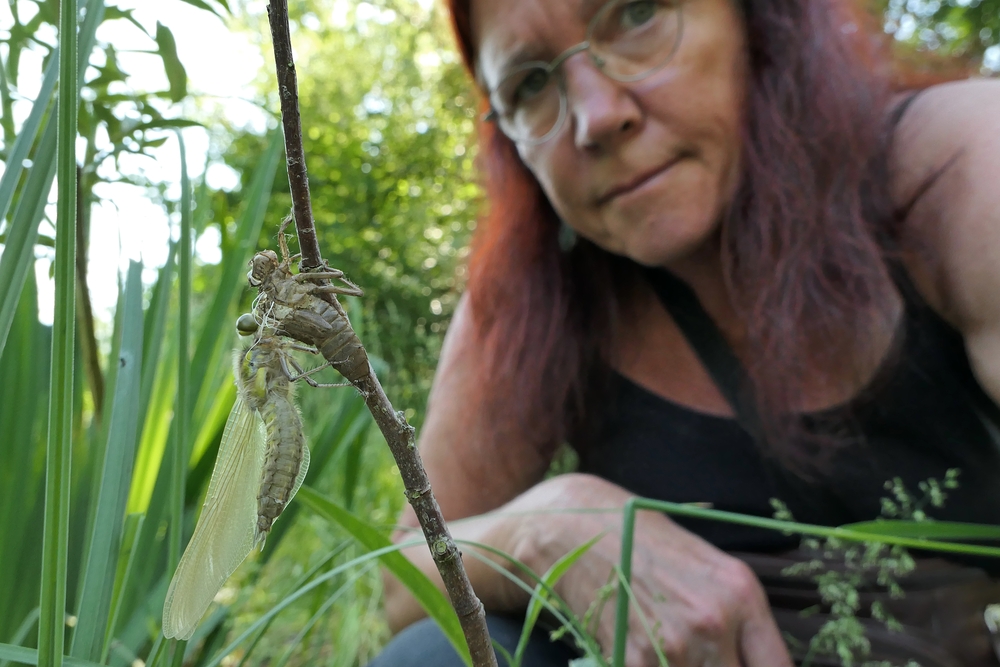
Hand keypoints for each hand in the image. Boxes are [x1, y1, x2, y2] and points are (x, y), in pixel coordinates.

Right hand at [508, 473, 792, 666]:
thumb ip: (738, 619)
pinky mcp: (632, 660)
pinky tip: (641, 654)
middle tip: (699, 659)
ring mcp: (673, 645)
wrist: (575, 530)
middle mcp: (714, 621)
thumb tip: (753, 662)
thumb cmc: (641, 543)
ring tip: (666, 648)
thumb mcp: (706, 567)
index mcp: (741, 593)